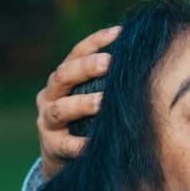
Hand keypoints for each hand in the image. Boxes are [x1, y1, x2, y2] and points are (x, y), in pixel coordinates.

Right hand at [35, 26, 118, 178]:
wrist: (60, 158)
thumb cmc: (84, 120)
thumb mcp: (90, 96)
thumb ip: (107, 79)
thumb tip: (142, 54)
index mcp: (61, 79)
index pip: (76, 53)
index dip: (96, 41)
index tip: (119, 33)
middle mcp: (49, 96)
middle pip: (63, 75)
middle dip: (86, 68)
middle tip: (109, 62)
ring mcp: (47, 121)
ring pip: (61, 108)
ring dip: (82, 104)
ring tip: (102, 102)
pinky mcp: (50, 146)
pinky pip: (65, 145)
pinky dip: (80, 144)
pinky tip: (95, 143)